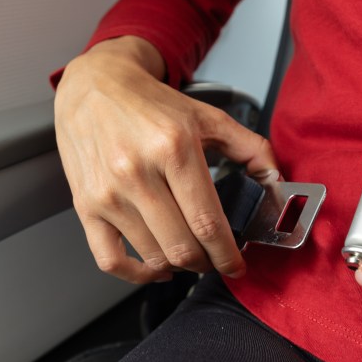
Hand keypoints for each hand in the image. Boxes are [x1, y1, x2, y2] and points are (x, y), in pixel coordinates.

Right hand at [55, 36, 276, 283]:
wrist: (95, 86)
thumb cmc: (151, 104)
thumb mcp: (208, 117)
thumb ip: (250, 148)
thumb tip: (276, 182)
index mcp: (173, 148)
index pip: (207, 222)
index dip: (227, 254)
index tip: (237, 266)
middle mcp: (137, 172)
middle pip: (181, 246)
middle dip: (206, 262)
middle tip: (216, 259)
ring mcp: (108, 192)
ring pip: (152, 255)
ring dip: (178, 266)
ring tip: (190, 256)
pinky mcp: (85, 206)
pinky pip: (110, 260)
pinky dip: (138, 275)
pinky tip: (157, 268)